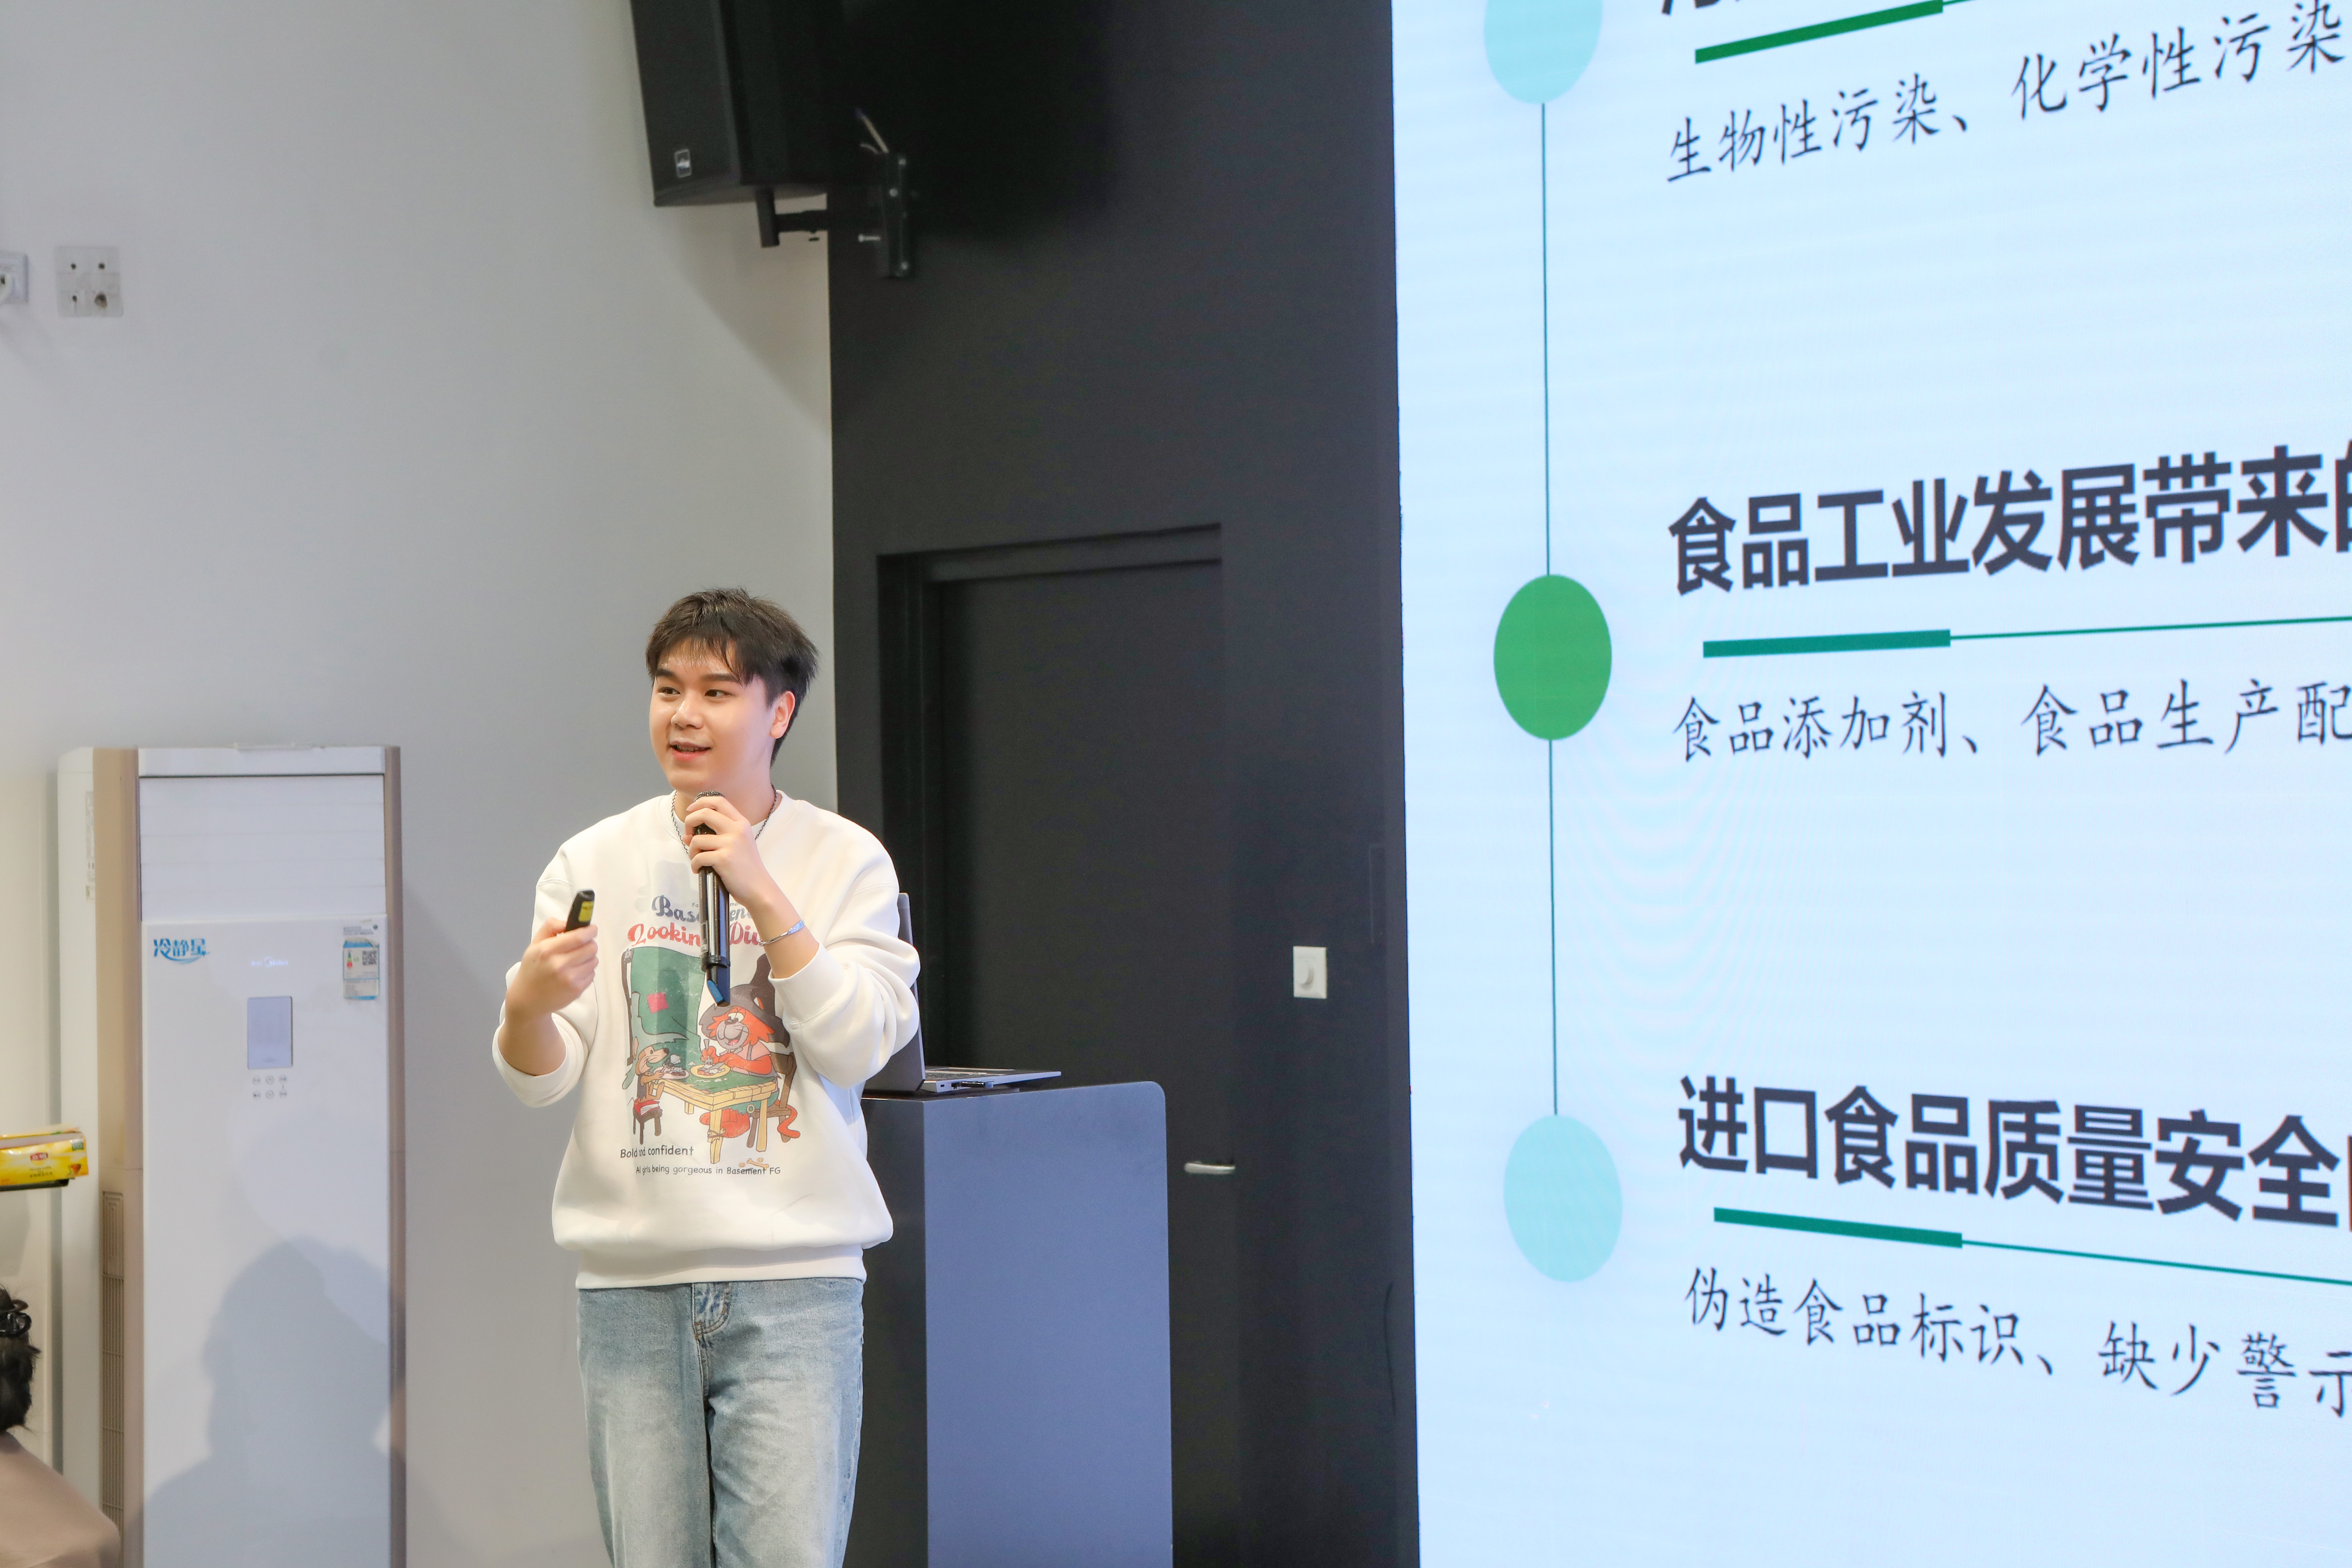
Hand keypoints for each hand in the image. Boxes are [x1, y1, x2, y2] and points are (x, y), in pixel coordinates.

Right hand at [506, 915, 597, 1021]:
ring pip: (594, 960)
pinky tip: (574, 972)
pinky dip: (587, 971)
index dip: (590, 931)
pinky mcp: (577, 990)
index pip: (579, 937)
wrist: (528, 1000)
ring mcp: (570, 979)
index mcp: (547, 951)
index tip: (592, 929)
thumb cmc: (532, 969)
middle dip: (590, 943)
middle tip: (583, 945)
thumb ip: (550, 928)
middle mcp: (559, 965)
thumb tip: (568, 921)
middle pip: (591, 947)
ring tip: (576, 960)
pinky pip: (592, 974)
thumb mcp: (535, 945)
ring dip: (589, 958)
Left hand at [680, 793, 789, 932]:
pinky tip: (699, 870)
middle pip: (704, 813)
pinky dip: (694, 864)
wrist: (758, 888)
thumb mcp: (737, 845)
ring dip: (691, 850)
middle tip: (688, 835)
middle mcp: (737, 829)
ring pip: (697, 839)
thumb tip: (688, 836)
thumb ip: (716, 835)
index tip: (691, 812)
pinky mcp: (724, 858)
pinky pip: (698, 857)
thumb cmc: (746, 868)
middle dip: (689, 822)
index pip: (719, 801)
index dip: (701, 803)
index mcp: (741, 823)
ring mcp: (731, 843)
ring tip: (697, 859)